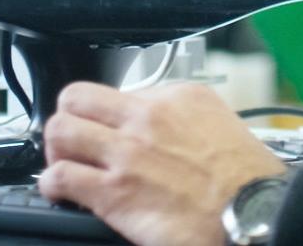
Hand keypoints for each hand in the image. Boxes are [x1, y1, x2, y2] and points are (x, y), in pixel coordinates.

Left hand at [39, 81, 285, 245]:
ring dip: (56, 148)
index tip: (112, 128)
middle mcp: (147, 116)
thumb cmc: (244, 177)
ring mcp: (127, 152)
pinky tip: (61, 191)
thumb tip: (160, 122)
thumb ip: (183, 116)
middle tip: (76, 137)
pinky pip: (60, 177)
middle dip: (70, 116)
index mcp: (176, 96)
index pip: (120, 89)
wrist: (250, 212)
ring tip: (64, 162)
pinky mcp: (113, 192)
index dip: (111, 113)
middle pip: (77, 97)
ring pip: (61, 130)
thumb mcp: (220, 122)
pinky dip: (52, 184)